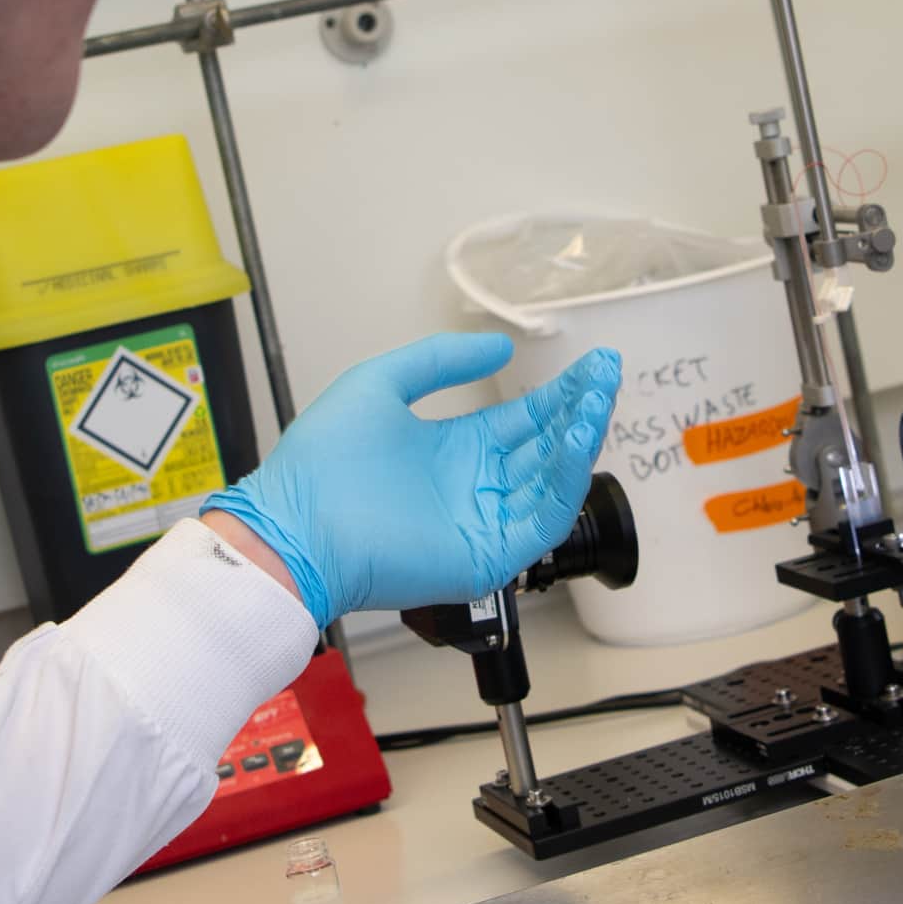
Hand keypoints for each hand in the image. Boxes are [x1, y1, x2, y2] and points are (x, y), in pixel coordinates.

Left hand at [205, 334, 622, 623]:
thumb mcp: (382, 384)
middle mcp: (477, 486)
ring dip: (580, 440)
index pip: (525, 420)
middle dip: (581, 409)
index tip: (593, 364)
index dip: (561, 393)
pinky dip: (564, 481)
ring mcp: (485, 522)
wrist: (296, 524)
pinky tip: (573, 441)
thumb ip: (441, 361)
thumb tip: (501, 348)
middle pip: (548, 447)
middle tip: (607, 374)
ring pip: (553, 481)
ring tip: (596, 401)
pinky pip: (541, 518)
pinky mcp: (488, 555)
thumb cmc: (321, 461)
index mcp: (456, 450)